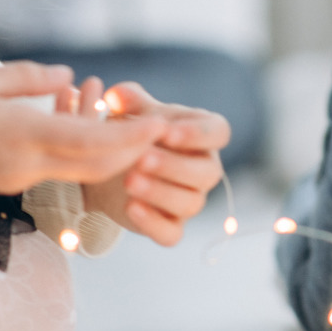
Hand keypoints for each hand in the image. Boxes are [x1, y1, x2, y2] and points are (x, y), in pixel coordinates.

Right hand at [0, 62, 166, 201]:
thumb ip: (28, 79)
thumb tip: (69, 78)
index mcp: (20, 136)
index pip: (91, 142)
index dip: (131, 136)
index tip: (158, 122)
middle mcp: (24, 165)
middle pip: (95, 165)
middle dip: (133, 150)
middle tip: (160, 128)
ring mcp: (15, 180)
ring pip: (78, 171)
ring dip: (109, 154)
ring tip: (133, 129)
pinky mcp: (6, 185)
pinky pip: (56, 172)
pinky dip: (80, 157)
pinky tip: (88, 133)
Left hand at [77, 79, 229, 246]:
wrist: (113, 169)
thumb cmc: (135, 133)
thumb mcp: (133, 113)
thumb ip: (129, 101)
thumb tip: (117, 96)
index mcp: (203, 134)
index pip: (219, 132)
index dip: (198, 134)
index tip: (167, 132)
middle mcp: (204, 168)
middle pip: (208, 172)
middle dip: (174, 166)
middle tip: (141, 159)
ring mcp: (190, 199)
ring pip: (190, 203)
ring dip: (161, 193)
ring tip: (129, 181)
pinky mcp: (170, 226)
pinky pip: (172, 234)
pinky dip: (153, 224)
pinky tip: (131, 208)